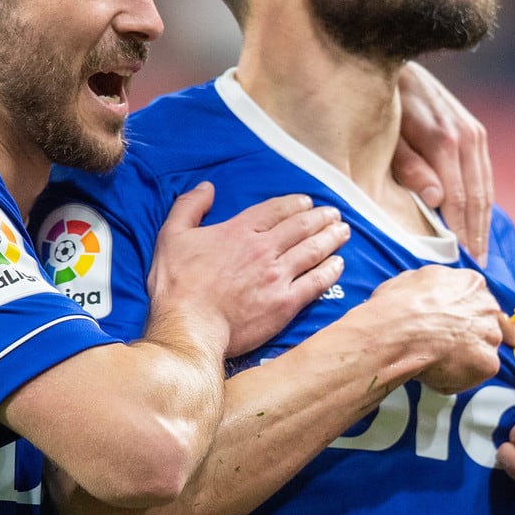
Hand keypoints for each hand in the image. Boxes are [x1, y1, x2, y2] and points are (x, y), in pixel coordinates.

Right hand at [147, 184, 349, 357]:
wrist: (190, 327)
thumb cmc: (177, 285)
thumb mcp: (172, 236)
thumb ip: (189, 207)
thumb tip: (207, 188)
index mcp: (239, 231)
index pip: (276, 210)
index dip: (296, 204)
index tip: (308, 202)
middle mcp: (264, 249)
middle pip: (301, 226)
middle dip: (321, 218)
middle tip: (334, 214)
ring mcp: (278, 276)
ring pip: (314, 250)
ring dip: (331, 238)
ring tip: (343, 232)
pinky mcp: (286, 303)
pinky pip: (316, 283)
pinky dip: (330, 271)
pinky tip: (339, 265)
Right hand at [359, 265, 511, 393]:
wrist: (399, 332)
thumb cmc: (398, 307)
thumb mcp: (413, 280)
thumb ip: (432, 288)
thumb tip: (427, 295)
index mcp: (470, 283)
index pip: (479, 299)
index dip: (468, 313)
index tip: (461, 322)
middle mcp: (487, 306)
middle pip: (489, 324)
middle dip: (473, 335)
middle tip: (451, 345)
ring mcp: (491, 335)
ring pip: (484, 350)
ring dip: (467, 358)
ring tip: (437, 361)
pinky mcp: (487, 363)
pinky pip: (474, 375)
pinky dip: (456, 379)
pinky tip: (436, 373)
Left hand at [392, 63, 491, 263]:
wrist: (394, 63)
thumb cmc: (382, 106)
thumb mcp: (388, 138)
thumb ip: (410, 168)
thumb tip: (436, 200)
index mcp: (446, 140)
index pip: (459, 199)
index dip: (462, 233)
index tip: (462, 261)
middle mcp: (467, 136)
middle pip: (479, 197)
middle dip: (478, 234)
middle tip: (477, 268)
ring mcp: (475, 132)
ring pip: (486, 187)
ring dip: (484, 221)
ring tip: (481, 252)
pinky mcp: (475, 131)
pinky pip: (484, 174)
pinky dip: (483, 201)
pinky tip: (478, 222)